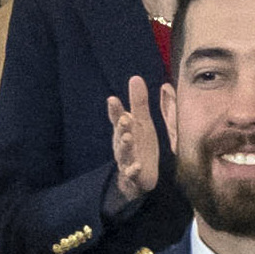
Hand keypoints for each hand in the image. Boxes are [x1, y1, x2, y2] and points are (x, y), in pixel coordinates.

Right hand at [102, 78, 159, 212]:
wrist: (140, 176)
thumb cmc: (139, 145)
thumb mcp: (142, 123)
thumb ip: (138, 102)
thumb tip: (135, 77)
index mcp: (124, 130)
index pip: (118, 118)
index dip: (115, 110)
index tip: (113, 99)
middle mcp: (122, 144)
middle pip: (120, 135)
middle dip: (122, 127)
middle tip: (125, 118)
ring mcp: (127, 160)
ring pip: (124, 153)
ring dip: (125, 145)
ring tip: (128, 138)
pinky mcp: (134, 176)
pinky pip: (132, 174)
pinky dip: (134, 170)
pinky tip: (138, 166)